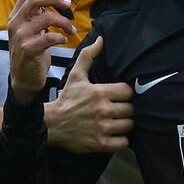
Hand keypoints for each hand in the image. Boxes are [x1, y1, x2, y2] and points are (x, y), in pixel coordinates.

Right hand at [8, 0, 75, 99]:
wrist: (23, 80)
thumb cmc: (30, 54)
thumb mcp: (29, 31)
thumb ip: (35, 16)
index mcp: (15, 17)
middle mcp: (16, 24)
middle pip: (35, 0)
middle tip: (68, 5)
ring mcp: (21, 36)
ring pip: (46, 17)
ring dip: (64, 22)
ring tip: (71, 30)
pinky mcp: (29, 49)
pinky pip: (50, 37)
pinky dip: (61, 37)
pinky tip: (64, 40)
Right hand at [44, 36, 133, 154]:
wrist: (52, 123)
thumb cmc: (67, 99)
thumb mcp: (76, 76)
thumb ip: (88, 56)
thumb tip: (101, 39)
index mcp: (100, 92)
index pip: (128, 91)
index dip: (127, 93)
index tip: (121, 96)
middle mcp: (103, 110)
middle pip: (131, 109)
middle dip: (127, 109)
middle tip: (121, 109)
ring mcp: (103, 128)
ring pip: (129, 125)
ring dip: (126, 124)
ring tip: (120, 121)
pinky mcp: (101, 144)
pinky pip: (124, 142)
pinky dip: (123, 139)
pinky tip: (117, 135)